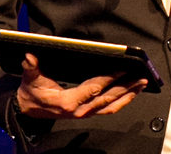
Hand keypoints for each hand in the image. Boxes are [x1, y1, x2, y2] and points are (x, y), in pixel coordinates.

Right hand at [16, 54, 146, 118]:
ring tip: (141, 85)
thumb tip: (29, 56)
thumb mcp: (30, 79)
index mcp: (68, 101)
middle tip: (141, 76)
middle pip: (107, 98)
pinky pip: (107, 109)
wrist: (29, 110)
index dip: (109, 79)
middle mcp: (79, 110)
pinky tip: (131, 94)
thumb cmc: (32, 92)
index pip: (93, 88)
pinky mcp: (87, 113)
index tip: (122, 69)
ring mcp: (85, 114)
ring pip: (111, 106)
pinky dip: (121, 102)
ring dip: (128, 95)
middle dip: (126, 87)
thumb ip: (31, 67)